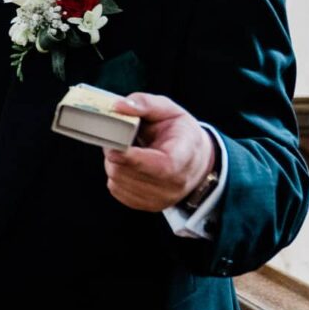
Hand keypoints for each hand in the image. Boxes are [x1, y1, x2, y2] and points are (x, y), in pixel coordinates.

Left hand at [101, 93, 214, 211]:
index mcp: (184, 156)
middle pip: (131, 173)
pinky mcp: (147, 205)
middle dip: (116, 153)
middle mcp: (175, 184)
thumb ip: (145, 104)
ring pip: (119, 181)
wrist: (196, 160)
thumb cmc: (180, 132)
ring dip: (113, 163)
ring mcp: (162, 198)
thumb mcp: (169, 110)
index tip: (113, 149)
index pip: (161, 166)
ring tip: (125, 149)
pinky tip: (126, 164)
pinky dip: (115, 174)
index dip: (135, 159)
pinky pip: (117, 190)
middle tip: (116, 137)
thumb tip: (118, 106)